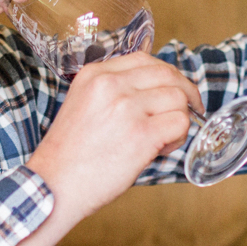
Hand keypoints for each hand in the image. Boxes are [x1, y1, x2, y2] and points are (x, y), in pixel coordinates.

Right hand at [27, 53, 202, 227]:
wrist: (53, 186)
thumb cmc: (69, 155)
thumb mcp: (83, 105)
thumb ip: (113, 91)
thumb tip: (154, 91)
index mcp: (94, 74)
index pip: (144, 59)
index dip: (165, 74)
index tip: (174, 88)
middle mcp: (111, 84)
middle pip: (167, 74)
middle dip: (186, 91)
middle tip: (192, 108)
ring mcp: (127, 107)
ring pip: (178, 98)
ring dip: (180, 118)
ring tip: (163, 139)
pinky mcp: (142, 134)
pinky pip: (180, 123)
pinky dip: (179, 136)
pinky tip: (161, 149)